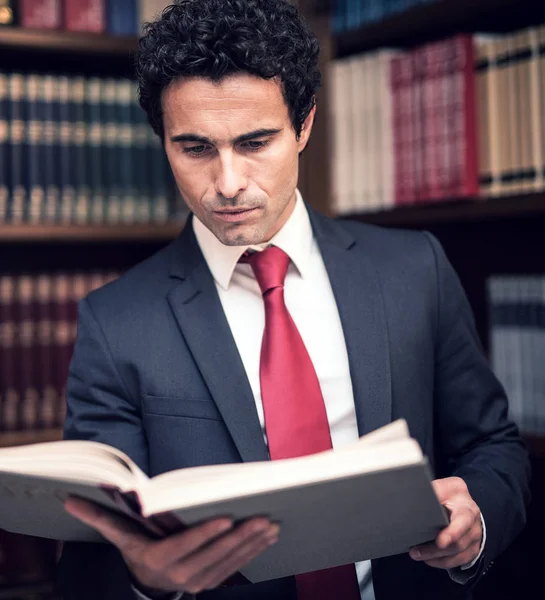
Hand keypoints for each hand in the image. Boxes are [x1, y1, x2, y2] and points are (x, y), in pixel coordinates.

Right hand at [64, 497, 278, 594]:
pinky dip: (255, 552)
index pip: (187, 545)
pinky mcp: (214, 580)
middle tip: (263, 516)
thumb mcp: (118, 536)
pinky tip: (270, 535)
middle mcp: (184, 573)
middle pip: (216, 553)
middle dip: (241, 536)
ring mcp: (201, 579)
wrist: (148, 583)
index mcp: (160, 558)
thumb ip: (99, 518)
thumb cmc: (135, 549)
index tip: (227, 517)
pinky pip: (238, 566)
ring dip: (253, 543)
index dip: (207, 533)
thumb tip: (70, 500)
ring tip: (272, 523)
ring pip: (231, 561)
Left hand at [409, 477, 481, 569]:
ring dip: (434, 557)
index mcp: (465, 504)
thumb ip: (433, 492)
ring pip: (457, 554)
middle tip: (416, 551)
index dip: (452, 533)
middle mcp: (474, 522)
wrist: (465, 505)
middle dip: (436, 549)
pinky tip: (428, 558)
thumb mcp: (443, 488)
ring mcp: (475, 537)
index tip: (440, 541)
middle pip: (458, 542)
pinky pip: (457, 561)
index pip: (463, 520)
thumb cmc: (449, 495)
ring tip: (416, 553)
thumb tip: (412, 497)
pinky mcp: (471, 549)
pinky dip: (441, 562)